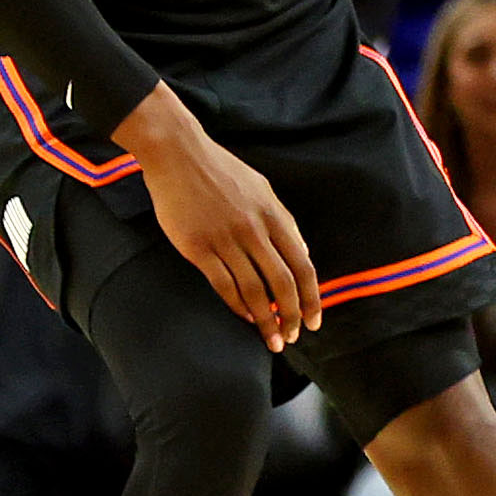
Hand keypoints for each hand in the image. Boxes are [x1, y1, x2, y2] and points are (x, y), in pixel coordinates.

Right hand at [129, 94, 321, 347]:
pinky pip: (223, 285)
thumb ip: (283, 222)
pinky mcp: (198, 248)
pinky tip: (246, 319)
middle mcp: (255, 230)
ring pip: (254, 290)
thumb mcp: (263, 189)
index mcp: (274, 215)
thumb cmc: (222, 172)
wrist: (180, 155)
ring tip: (272, 339)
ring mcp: (226, 239)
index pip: (302, 265)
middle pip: (283, 283)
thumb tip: (301, 255)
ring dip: (266, 319)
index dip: (312, 297)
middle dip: (293, 315)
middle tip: (293, 337)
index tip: (315, 319)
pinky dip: (238, 306)